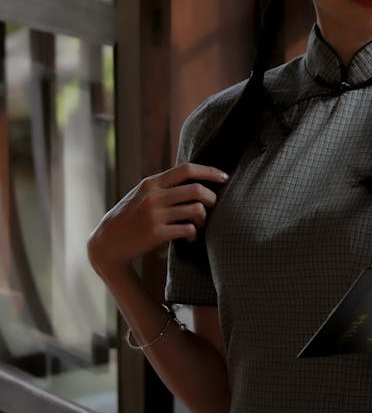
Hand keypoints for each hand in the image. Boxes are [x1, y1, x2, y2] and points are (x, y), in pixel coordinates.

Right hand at [87, 162, 228, 279]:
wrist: (107, 243)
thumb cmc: (128, 217)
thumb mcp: (140, 195)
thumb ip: (161, 186)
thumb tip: (192, 177)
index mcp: (151, 183)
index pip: (186, 169)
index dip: (209, 171)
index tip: (224, 177)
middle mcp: (154, 196)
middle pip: (196, 190)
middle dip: (212, 198)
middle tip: (213, 206)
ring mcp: (155, 215)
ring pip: (196, 210)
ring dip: (204, 218)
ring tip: (200, 224)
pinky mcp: (157, 234)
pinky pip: (188, 229)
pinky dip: (194, 234)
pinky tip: (191, 237)